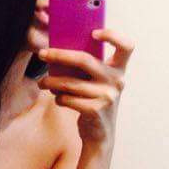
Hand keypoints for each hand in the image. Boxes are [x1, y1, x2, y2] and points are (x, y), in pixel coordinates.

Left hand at [37, 27, 134, 146]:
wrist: (100, 135)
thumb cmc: (95, 102)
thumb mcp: (98, 82)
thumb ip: (89, 67)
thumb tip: (59, 50)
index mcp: (119, 70)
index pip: (126, 46)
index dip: (113, 35)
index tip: (94, 33)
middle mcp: (116, 81)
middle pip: (84, 59)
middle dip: (59, 55)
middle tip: (42, 54)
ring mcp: (107, 96)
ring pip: (70, 82)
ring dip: (51, 81)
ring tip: (42, 82)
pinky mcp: (95, 110)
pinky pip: (68, 99)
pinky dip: (59, 98)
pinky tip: (57, 99)